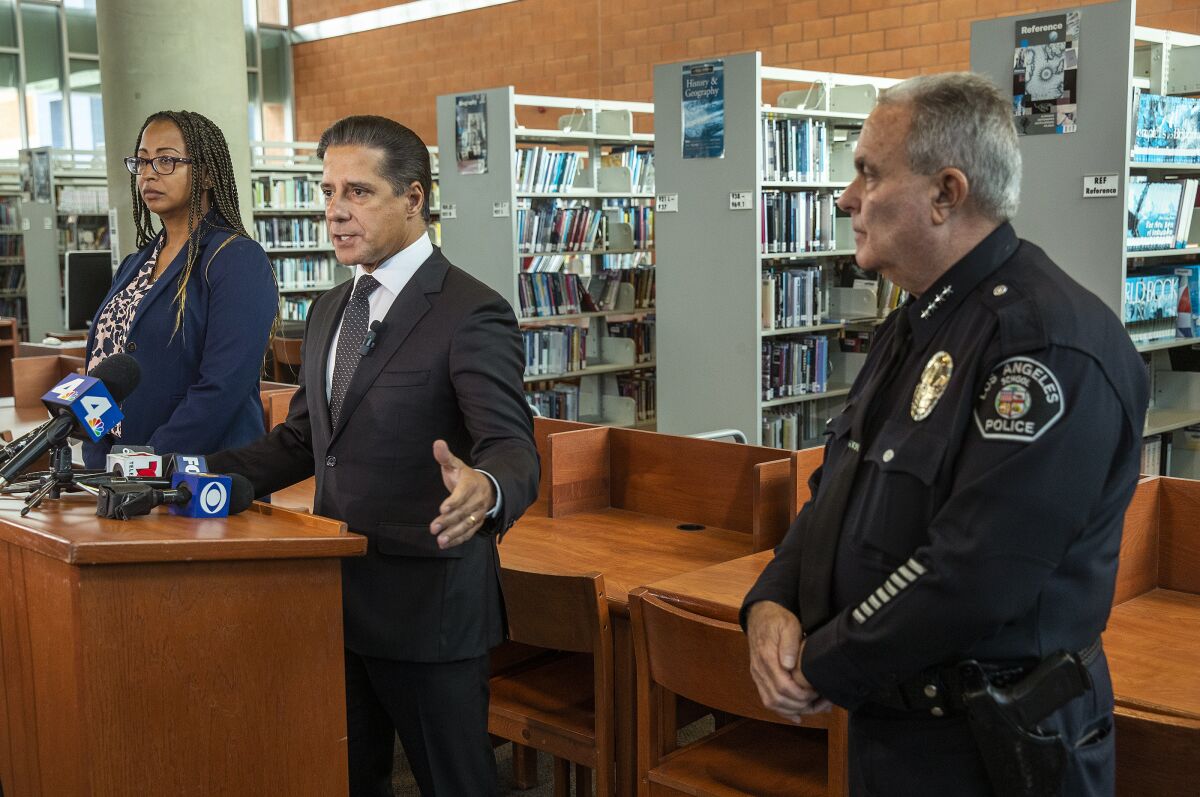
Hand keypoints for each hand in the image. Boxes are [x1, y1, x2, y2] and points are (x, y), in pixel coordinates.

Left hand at [430, 439, 495, 548]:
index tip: (442, 509)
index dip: (453, 502)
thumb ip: (445, 456)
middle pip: (463, 512)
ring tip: (440, 540)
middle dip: (449, 521)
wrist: (487, 487)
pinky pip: (469, 532)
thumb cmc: (465, 476)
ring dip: (454, 533)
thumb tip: (437, 443)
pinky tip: (446, 543)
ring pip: (467, 524)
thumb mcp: (455, 464)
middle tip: (433, 527)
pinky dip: (458, 539)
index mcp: (471, 484)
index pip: (463, 494)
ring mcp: (479, 512)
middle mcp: (477, 499)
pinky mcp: (478, 522)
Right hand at [746, 601, 823, 721]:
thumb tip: (788, 665)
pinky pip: (768, 699)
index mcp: (767, 657)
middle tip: (822, 702)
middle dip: (802, 705)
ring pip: (772, 703)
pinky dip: (783, 711)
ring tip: (815, 707)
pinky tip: (797, 715)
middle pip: (778, 699)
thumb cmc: (777, 619)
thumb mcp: (788, 624)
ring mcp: (758, 675)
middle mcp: (759, 670)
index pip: (783, 687)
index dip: (802, 695)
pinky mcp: (759, 678)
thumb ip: (789, 643)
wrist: (759, 616)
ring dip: (794, 709)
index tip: (817, 692)